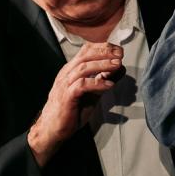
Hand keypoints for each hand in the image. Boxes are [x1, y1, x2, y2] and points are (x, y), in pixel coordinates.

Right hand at [27, 42, 122, 166]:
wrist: (53, 128)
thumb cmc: (72, 110)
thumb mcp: (93, 92)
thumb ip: (104, 79)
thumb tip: (121, 68)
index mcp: (71, 70)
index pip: (86, 51)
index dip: (102, 47)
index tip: (118, 50)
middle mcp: (67, 74)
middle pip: (85, 56)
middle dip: (104, 52)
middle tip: (120, 53)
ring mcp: (65, 84)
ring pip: (83, 68)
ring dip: (102, 65)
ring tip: (117, 64)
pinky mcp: (66, 97)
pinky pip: (81, 86)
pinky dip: (96, 83)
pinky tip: (109, 85)